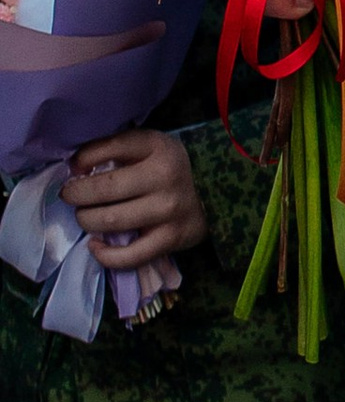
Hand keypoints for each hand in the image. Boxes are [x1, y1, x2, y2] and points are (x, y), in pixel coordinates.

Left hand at [62, 130, 206, 266]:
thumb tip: (75, 166)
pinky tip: (95, 246)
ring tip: (85, 216)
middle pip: (103, 190)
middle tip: (71, 196)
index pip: (110, 149)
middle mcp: (164, 178)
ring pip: (110, 221)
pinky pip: (130, 255)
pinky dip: (105, 255)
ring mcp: (168, 211)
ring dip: (86, 220)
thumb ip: (113, 148)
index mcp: (158, 148)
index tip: (74, 168)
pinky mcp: (171, 239)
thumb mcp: (149, 145)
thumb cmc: (170, 166)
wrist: (215, 190)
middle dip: (76, 195)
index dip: (82, 160)